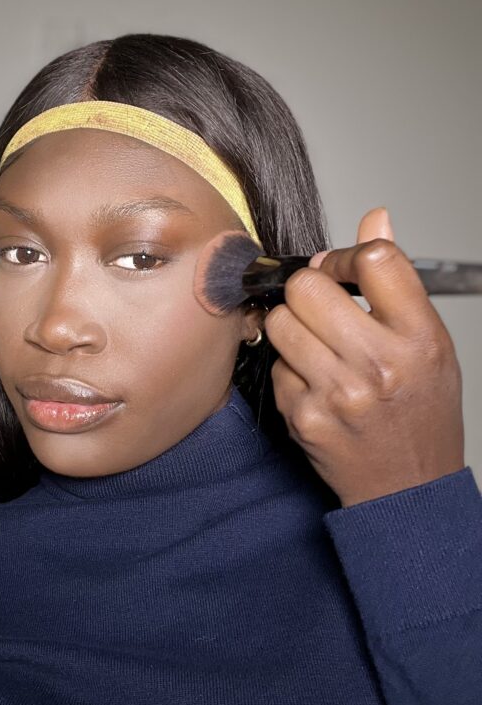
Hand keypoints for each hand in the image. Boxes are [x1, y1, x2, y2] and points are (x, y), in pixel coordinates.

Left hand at [265, 208, 464, 506]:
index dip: (343, 256)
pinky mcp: (303, 416)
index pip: (373, 259)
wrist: (408, 487)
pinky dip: (288, 370)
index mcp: (419, 337)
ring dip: (291, 328)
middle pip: (307, 287)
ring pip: (280, 322)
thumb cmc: (421, 413)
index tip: (339, 271)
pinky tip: (315, 386)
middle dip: (307, 291)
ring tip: (318, 349)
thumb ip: (396, 282)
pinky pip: (275, 366)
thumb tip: (375, 218)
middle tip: (321, 310)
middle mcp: (380, 363)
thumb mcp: (429, 343)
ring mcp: (338, 393)